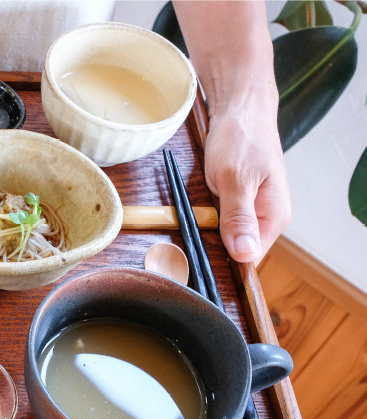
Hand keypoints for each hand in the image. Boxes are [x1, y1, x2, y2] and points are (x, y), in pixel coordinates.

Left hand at [202, 110, 290, 263]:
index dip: (225, 259)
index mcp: (274, 217)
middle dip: (214, 243)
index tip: (201, 251)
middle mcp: (268, 218)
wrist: (241, 110)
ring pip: (228, 235)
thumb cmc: (241, 138)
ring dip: (209, 229)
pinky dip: (208, 215)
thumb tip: (245, 253)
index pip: (250, 258)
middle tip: (193, 226)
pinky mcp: (241, 201)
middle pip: (238, 249)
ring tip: (198, 212)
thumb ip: (239, 216)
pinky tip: (201, 205)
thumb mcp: (235, 178)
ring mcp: (254, 209)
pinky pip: (223, 220)